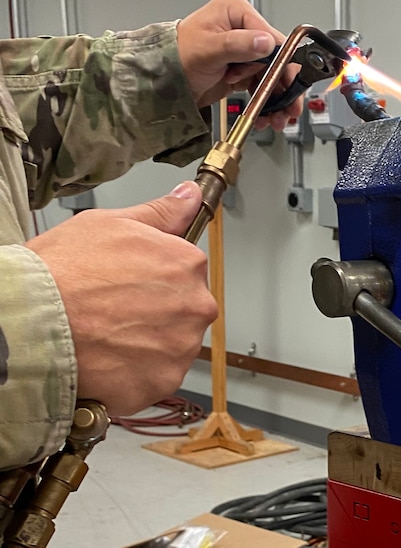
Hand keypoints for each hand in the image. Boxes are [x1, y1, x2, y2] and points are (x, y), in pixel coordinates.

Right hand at [24, 182, 217, 415]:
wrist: (28, 324)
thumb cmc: (61, 272)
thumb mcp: (109, 224)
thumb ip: (160, 213)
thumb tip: (189, 195)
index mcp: (187, 263)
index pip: (187, 270)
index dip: (154, 276)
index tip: (129, 283)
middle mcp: (195, 305)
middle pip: (185, 309)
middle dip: (156, 311)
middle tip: (113, 311)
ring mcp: (181, 347)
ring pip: (173, 345)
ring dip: (148, 344)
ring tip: (107, 336)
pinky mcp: (162, 382)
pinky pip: (156, 377)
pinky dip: (136, 373)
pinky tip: (107, 360)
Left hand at [176, 0, 301, 130]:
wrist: (163, 81)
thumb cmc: (176, 55)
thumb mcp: (209, 48)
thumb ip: (238, 44)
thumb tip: (265, 42)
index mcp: (237, 12)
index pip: (273, 37)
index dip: (283, 63)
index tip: (287, 84)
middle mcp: (245, 29)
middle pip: (278, 59)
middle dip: (283, 86)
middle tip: (289, 106)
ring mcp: (246, 51)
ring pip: (274, 75)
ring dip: (277, 98)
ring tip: (278, 116)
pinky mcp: (244, 69)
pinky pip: (263, 85)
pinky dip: (267, 101)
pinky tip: (267, 114)